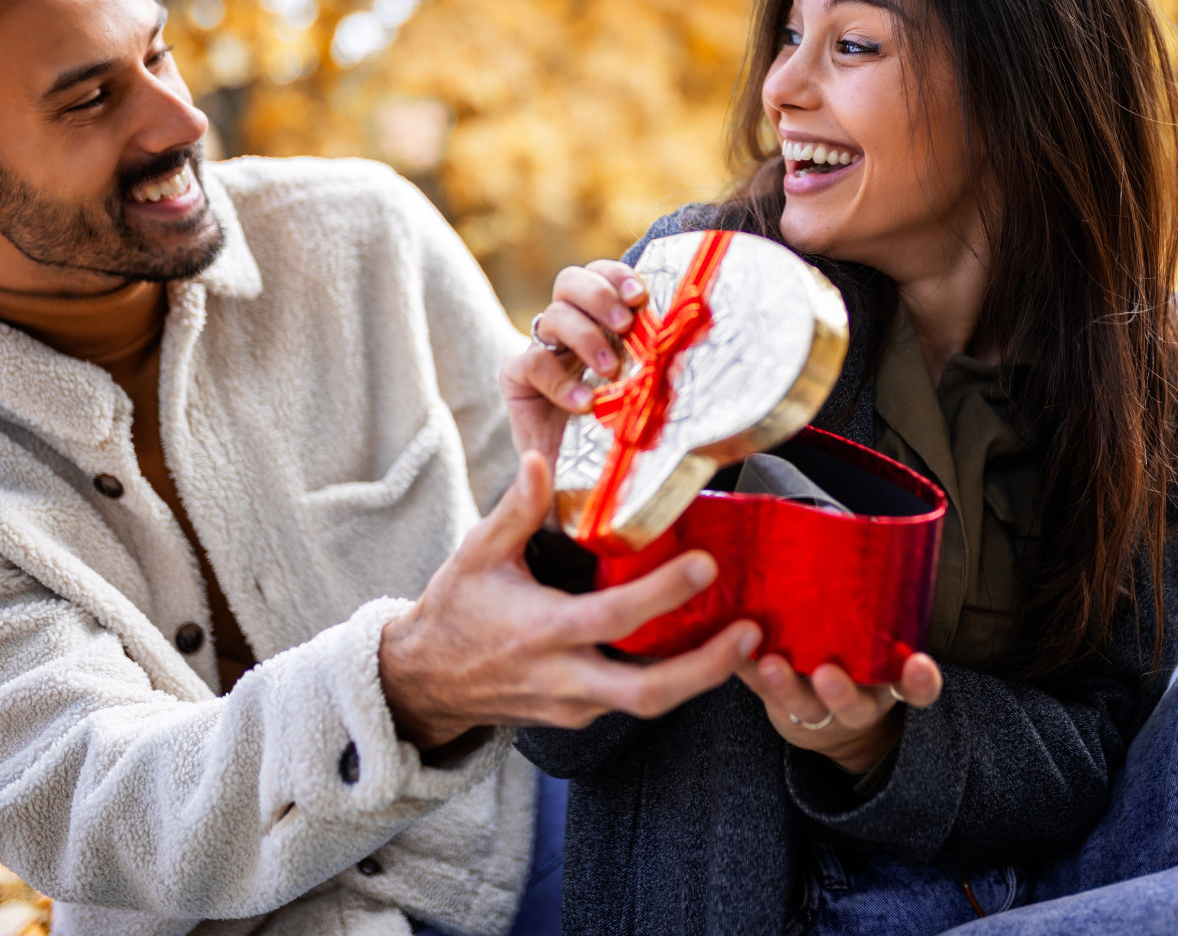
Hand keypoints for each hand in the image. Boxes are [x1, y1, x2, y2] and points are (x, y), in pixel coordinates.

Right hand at [379, 451, 760, 747]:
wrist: (424, 682)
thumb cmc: (455, 610)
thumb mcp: (476, 554)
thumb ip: (515, 510)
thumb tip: (540, 459)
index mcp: (540, 632)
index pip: (612, 618)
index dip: (662, 595)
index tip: (706, 565)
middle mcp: (562, 678)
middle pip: (646, 693)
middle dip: (706, 669)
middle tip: (753, 634)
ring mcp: (573, 705)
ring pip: (647, 704)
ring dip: (701, 678)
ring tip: (748, 642)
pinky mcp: (580, 716)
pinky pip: (633, 701)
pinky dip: (673, 680)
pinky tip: (704, 649)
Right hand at [499, 259, 646, 459]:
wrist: (575, 476)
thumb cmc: (617, 429)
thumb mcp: (643, 391)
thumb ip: (659, 364)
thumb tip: (693, 340)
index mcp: (598, 321)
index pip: (601, 275)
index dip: (618, 276)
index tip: (640, 296)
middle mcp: (567, 329)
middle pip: (570, 281)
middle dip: (599, 295)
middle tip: (625, 325)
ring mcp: (540, 351)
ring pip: (553, 315)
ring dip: (586, 337)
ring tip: (611, 370)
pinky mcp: (517, 379)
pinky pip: (532, 363)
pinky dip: (561, 382)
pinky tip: (585, 404)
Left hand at [739, 651, 943, 774]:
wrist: (830, 724)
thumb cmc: (863, 675)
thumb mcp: (887, 666)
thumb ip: (894, 641)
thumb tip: (899, 585)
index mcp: (888, 690)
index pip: (916, 691)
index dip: (921, 683)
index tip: (922, 666)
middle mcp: (854, 705)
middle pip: (852, 706)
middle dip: (840, 693)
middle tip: (827, 674)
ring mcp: (813, 711)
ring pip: (801, 705)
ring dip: (785, 686)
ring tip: (770, 665)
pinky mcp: (777, 706)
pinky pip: (760, 692)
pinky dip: (746, 673)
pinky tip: (736, 652)